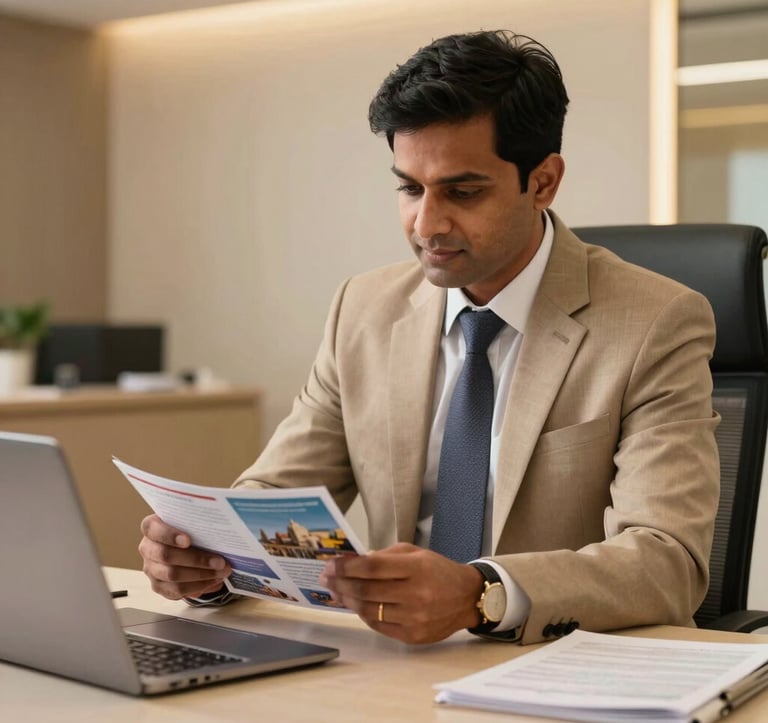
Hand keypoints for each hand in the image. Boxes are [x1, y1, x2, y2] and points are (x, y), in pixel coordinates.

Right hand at [138, 514, 230, 599]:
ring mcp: (151, 569)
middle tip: (220, 561)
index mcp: (151, 528)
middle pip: (166, 556)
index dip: (169, 535)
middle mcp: (147, 548)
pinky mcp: (158, 586)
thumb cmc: (188, 530)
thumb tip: (222, 531)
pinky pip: (176, 590)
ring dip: (201, 575)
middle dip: (196, 560)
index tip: (188, 540)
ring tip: (221, 572)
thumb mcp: (191, 523)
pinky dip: (198, 586)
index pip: (153, 529)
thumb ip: (198, 524)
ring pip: (172, 575)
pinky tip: (213, 581)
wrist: (183, 547)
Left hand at [319, 543, 482, 643]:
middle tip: (326, 577)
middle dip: (340, 582)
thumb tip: (352, 563)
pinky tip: (355, 604)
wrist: (466, 597)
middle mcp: (416, 594)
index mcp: (416, 568)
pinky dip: (363, 614)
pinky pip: (378, 625)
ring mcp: (414, 618)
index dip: (347, 566)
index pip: (372, 567)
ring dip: (347, 599)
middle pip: (366, 589)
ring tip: (336, 591)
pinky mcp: (412, 636)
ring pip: (368, 609)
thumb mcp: (415, 553)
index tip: (331, 564)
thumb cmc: (438, 571)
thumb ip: (384, 556)